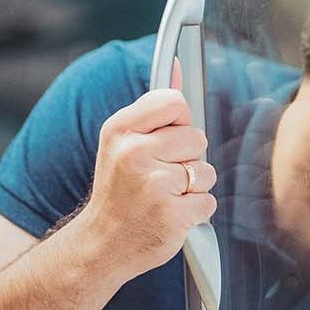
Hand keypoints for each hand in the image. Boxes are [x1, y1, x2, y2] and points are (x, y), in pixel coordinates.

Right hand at [62, 88, 218, 280]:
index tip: (166, 141)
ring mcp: (153, 185)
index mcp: (120, 130)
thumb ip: (153, 107)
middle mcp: (134, 154)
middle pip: (197, 138)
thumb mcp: (122, 142)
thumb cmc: (118, 191)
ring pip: (206, 172)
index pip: (174, 102)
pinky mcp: (172, 215)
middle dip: (188, 159)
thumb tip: (177, 64)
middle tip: (161, 177)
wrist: (101, 245)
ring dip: (194, 188)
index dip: (179, 123)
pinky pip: (208, 202)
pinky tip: (170, 215)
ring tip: (165, 197)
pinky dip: (195, 212)